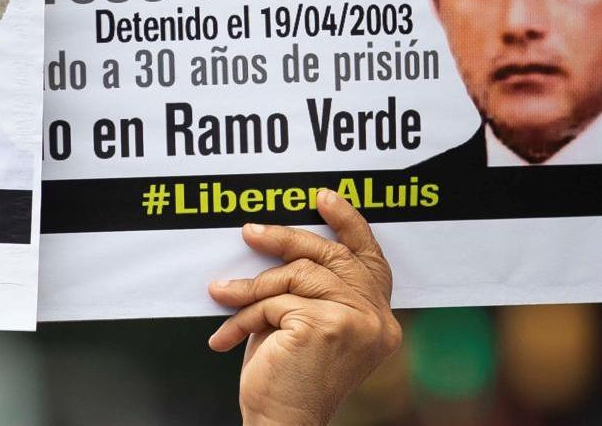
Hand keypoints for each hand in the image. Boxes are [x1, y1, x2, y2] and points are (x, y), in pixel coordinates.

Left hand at [207, 190, 401, 425]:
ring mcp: (356, 322)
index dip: (348, 224)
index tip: (323, 197)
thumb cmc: (286, 377)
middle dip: (285, 239)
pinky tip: (225, 336)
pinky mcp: (327, 326)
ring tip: (222, 296)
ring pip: (295, 276)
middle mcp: (377, 320)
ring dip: (251, 288)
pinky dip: (244, 315)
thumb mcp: (301, 323)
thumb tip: (276, 243)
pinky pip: (275, 301)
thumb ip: (305, 287)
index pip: (370, 259)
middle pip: (330, 255)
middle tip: (250, 232)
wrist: (281, 424)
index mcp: (379, 319)